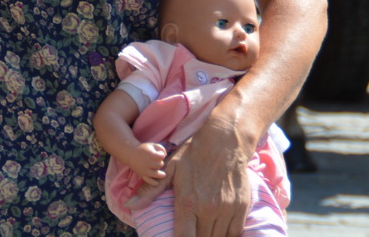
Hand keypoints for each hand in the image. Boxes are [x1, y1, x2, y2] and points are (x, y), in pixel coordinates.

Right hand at [122, 143, 168, 200]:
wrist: (131, 155)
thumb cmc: (144, 149)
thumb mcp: (152, 145)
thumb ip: (161, 148)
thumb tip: (165, 155)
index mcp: (149, 154)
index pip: (160, 156)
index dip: (162, 155)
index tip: (160, 154)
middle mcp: (147, 162)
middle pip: (159, 165)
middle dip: (161, 163)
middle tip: (158, 162)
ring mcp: (144, 169)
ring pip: (155, 174)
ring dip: (160, 175)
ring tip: (164, 175)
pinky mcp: (142, 175)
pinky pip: (148, 181)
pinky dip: (153, 183)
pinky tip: (157, 184)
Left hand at [159, 109, 253, 236]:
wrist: (225, 140)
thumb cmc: (193, 154)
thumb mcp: (169, 169)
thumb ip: (149, 191)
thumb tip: (128, 206)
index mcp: (187, 202)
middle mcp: (208, 209)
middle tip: (191, 230)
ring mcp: (226, 209)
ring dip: (210, 236)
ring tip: (203, 229)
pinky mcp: (241, 207)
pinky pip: (234, 233)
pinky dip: (227, 235)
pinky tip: (218, 229)